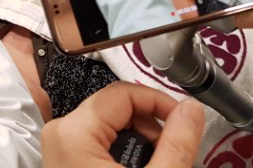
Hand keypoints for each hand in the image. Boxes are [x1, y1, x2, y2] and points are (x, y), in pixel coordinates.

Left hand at [42, 83, 203, 167]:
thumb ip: (175, 145)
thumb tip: (191, 111)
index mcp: (72, 132)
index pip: (123, 92)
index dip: (160, 102)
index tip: (185, 119)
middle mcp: (60, 133)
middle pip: (117, 107)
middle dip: (151, 127)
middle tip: (172, 151)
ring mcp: (60, 146)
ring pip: (111, 123)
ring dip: (141, 140)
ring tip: (159, 164)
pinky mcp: (66, 159)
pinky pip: (100, 139)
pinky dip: (125, 150)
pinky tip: (140, 167)